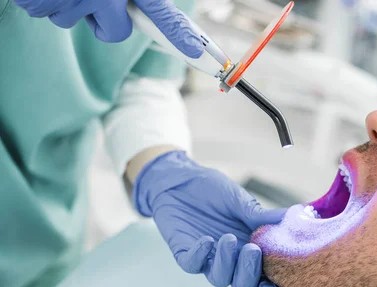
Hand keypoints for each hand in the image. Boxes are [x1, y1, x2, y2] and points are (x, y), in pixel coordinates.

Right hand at [13, 0, 203, 57]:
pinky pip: (46, 12)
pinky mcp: (42, 2)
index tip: (194, 51)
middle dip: (105, 20)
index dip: (177, 33)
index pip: (160, 12)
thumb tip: (150, 5)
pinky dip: (45, 0)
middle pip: (115, 31)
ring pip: (74, 19)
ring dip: (70, 4)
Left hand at [133, 150, 286, 286]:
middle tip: (252, 250)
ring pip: (219, 279)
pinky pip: (192, 265)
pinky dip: (200, 255)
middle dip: (249, 272)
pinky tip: (207, 239)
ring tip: (228, 238)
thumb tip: (297, 215)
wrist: (180, 178)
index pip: (263, 276)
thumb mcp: (240, 200)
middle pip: (242, 285)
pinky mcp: (185, 253)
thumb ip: (262, 215)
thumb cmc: (213, 190)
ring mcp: (208, 258)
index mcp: (249, 248)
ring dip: (226, 262)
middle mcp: (230, 259)